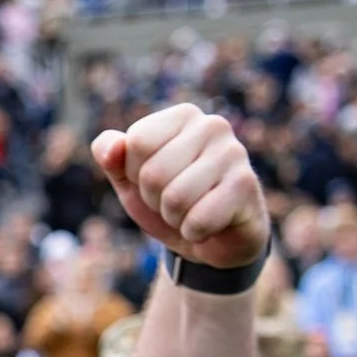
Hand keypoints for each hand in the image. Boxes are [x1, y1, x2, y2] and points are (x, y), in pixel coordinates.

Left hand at [93, 104, 268, 269]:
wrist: (216, 241)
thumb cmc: (170, 201)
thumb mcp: (131, 180)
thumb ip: (111, 156)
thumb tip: (111, 148)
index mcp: (183, 115)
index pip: (137, 142)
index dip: (135, 174)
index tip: (154, 180)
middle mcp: (212, 125)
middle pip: (153, 173)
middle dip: (155, 200)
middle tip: (175, 202)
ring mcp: (234, 153)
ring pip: (175, 199)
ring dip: (174, 218)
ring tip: (191, 212)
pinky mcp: (246, 186)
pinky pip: (198, 220)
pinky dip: (194, 232)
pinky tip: (209, 225)